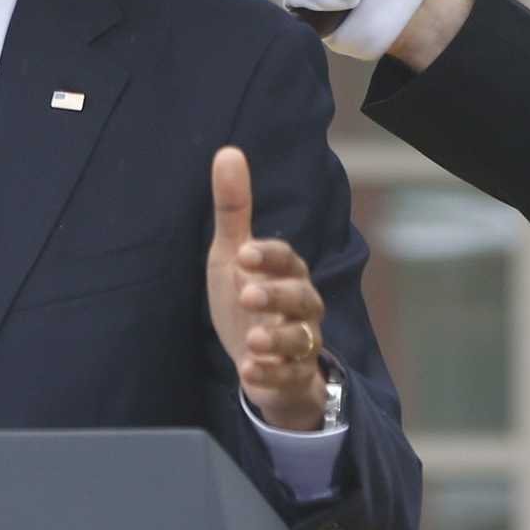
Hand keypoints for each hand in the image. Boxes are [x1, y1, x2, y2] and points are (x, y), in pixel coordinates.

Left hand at [206, 148, 329, 432]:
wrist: (259, 360)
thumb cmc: (248, 298)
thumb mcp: (233, 256)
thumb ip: (233, 209)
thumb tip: (228, 152)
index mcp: (287, 273)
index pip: (286, 258)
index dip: (268, 256)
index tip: (243, 254)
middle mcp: (301, 306)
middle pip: (301, 297)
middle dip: (277, 295)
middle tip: (247, 295)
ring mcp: (299, 342)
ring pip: (301, 339)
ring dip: (277, 340)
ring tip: (251, 342)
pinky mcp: (293, 376)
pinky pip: (290, 377)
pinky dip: (271, 375)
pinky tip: (249, 372)